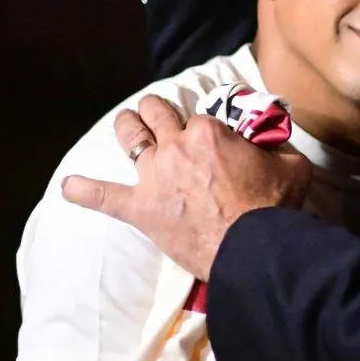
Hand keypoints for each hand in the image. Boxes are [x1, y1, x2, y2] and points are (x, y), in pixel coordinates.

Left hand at [62, 95, 311, 280]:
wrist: (253, 249)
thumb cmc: (274, 206)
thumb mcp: (292, 165)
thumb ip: (278, 147)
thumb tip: (275, 145)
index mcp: (210, 131)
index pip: (201, 116)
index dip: (206, 127)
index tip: (214, 140)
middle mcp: (177, 145)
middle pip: (158, 113)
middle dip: (157, 111)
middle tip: (162, 117)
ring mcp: (155, 175)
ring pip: (130, 136)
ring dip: (127, 126)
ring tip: (127, 123)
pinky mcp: (141, 209)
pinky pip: (104, 197)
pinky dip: (84, 191)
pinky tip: (67, 186)